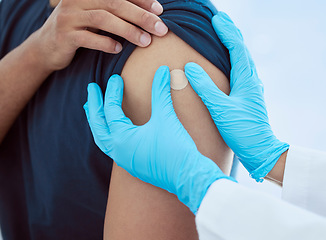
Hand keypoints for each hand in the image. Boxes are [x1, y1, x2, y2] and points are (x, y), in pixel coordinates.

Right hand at [30, 0, 167, 70]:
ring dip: (127, 30)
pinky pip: (87, 38)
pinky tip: (118, 49)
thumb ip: (115, 13)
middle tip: (160, 28)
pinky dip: (105, 43)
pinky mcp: (64, 35)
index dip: (141, 0)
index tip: (159, 11)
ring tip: (145, 41)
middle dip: (140, 16)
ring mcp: (69, 16)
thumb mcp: (96, 18)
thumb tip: (149, 17)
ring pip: (102, 18)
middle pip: (114, 3)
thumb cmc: (80, 32)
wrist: (47, 47)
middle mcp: (77, 0)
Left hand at [84, 66, 234, 213]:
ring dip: (98, 123)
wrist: (187, 177)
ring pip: (103, 139)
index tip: (116, 78)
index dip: (113, 91)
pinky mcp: (133, 166)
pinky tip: (114, 130)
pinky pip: (112, 148)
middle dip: (93, 106)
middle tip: (91, 90)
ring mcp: (124, 160)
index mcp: (121, 139)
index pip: (111, 110)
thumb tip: (163, 70)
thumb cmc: (175, 148)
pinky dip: (108, 135)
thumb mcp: (166, 117)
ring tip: (93, 110)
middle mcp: (118, 151)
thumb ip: (161, 92)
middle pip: (98, 126)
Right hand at [184, 12, 288, 181]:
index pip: (236, 48)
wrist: (259, 148)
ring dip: (233, 43)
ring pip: (243, 58)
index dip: (226, 32)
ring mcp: (251, 87)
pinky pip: (241, 69)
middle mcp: (251, 80)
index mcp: (246, 79)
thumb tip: (190, 67)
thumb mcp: (220, 108)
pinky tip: (229, 62)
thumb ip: (205, 87)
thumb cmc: (241, 130)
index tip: (216, 19)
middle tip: (220, 18)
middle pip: (242, 49)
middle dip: (231, 32)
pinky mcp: (248, 95)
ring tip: (224, 33)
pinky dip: (234, 57)